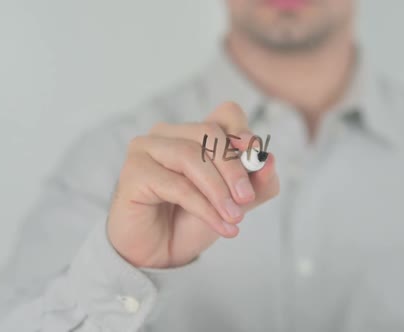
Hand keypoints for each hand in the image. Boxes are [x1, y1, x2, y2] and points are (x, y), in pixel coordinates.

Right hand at [106, 102, 279, 267]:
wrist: (160, 254)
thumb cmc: (193, 220)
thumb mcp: (235, 202)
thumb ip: (257, 183)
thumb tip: (270, 161)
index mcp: (195, 132)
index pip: (226, 114)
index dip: (243, 131)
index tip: (257, 158)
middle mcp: (168, 133)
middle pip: (210, 133)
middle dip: (234, 167)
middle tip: (247, 199)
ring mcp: (146, 148)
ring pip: (191, 156)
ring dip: (219, 190)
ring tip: (235, 217)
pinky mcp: (133, 172)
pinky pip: (176, 185)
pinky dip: (204, 207)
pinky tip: (221, 225)